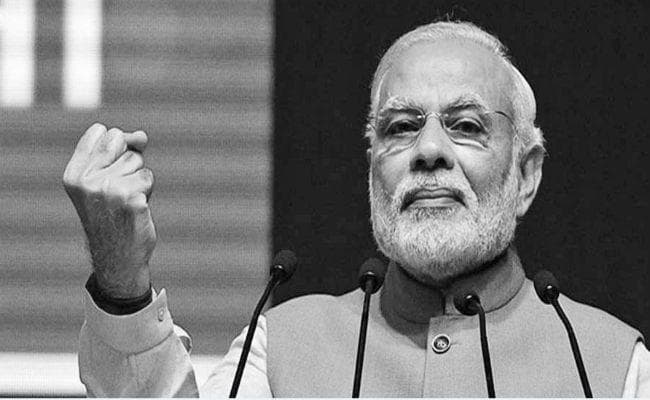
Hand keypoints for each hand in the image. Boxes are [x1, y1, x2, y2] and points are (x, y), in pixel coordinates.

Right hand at [63, 123, 155, 297]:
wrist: (117, 255)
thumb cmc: (112, 213)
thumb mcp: (104, 178)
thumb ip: (120, 149)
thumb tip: (141, 136)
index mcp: (73, 175)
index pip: (102, 131)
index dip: (114, 147)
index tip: (108, 171)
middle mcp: (87, 182)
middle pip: (122, 142)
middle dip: (128, 161)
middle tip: (118, 189)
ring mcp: (109, 191)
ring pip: (138, 162)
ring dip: (138, 180)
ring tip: (126, 201)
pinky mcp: (131, 200)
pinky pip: (148, 179)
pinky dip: (147, 192)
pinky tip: (135, 210)